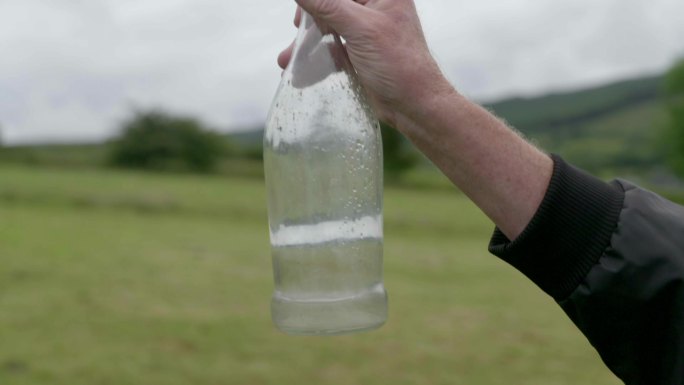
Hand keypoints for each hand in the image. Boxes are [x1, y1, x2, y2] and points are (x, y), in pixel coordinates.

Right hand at [278, 0, 451, 126]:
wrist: (413, 105)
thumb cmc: (398, 63)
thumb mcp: (360, 28)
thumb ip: (327, 4)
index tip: (301, 10)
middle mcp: (373, 6)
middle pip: (331, 4)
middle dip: (309, 18)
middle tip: (297, 28)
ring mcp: (365, 30)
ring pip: (327, 25)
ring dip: (306, 42)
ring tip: (287, 59)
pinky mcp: (358, 53)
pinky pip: (330, 47)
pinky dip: (315, 57)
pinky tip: (299, 72)